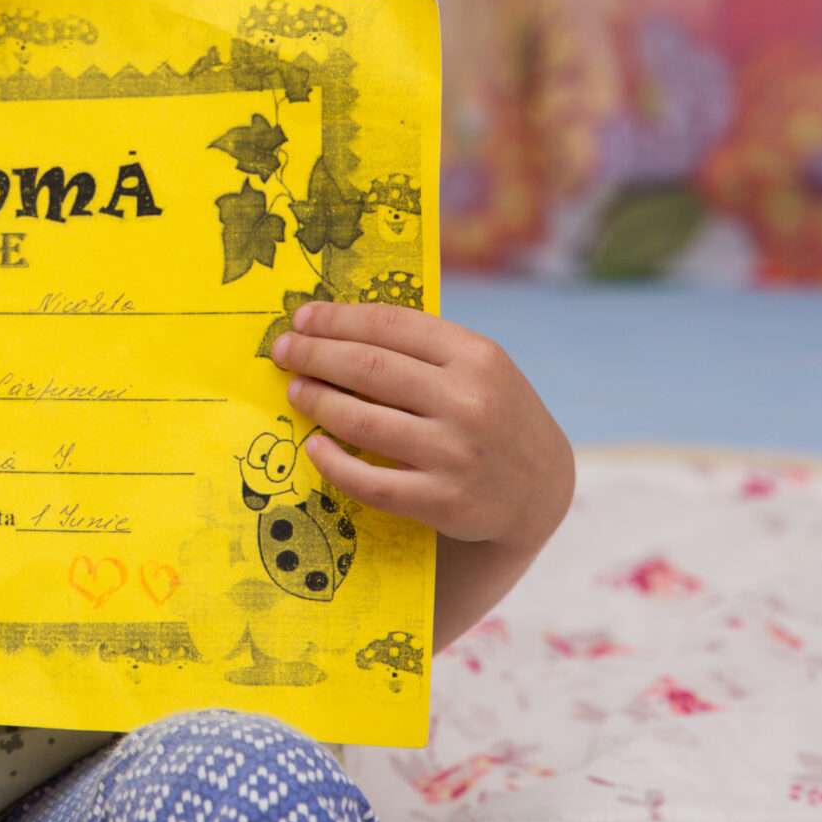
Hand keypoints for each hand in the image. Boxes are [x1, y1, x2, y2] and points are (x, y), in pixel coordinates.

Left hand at [269, 301, 572, 549]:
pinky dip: (334, 462)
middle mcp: (469, 402)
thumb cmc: (493, 412)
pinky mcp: (443, 502)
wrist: (539, 488)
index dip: (337, 320)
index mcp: (477, 356)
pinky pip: (371, 482)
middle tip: (283, 352)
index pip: (390, 325)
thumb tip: (337, 325)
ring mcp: (456, 454)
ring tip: (296, 391)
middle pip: (369, 369)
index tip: (302, 319)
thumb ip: (423, 347)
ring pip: (363, 421)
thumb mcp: (478, 367)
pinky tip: (315, 446)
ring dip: (318, 402)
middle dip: (315, 356)